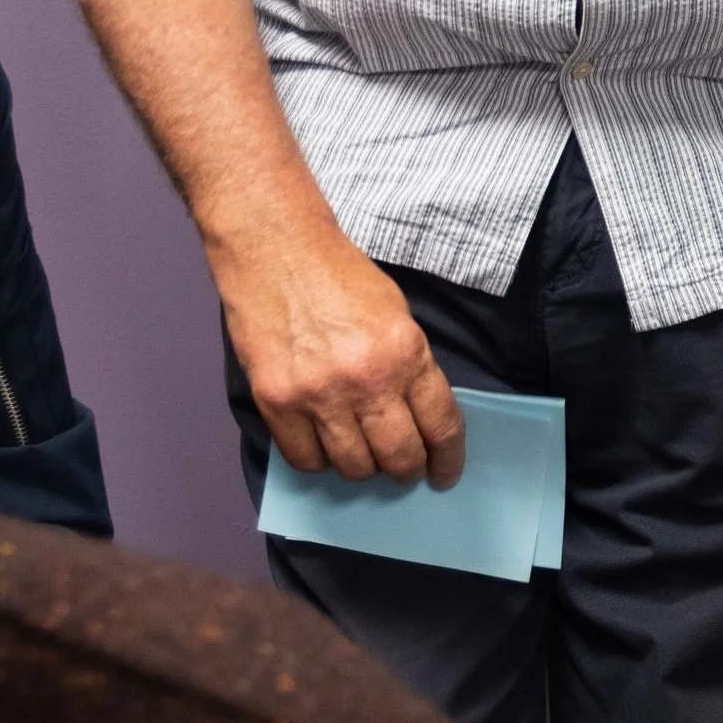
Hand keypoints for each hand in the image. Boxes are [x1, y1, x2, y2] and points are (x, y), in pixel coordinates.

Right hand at [213, 219, 464, 485]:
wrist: (276, 248)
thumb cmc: (340, 276)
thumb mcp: (399, 316)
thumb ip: (411, 368)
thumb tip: (419, 418)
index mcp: (407, 354)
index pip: (441, 426)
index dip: (447, 459)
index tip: (444, 474)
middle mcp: (367, 381)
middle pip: (399, 457)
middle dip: (407, 470)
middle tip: (402, 466)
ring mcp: (318, 394)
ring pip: (353, 467)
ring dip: (362, 467)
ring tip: (361, 452)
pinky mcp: (276, 401)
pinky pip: (304, 459)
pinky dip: (318, 460)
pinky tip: (323, 444)